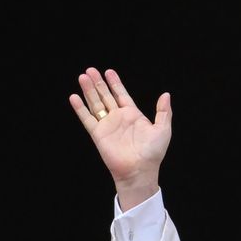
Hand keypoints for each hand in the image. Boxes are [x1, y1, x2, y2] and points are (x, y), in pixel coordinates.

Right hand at [69, 67, 171, 209]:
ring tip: (82, 76)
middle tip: (91, 70)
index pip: (122, 95)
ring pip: (96, 104)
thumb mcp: (163, 129)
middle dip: (98, 83)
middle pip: (106, 96)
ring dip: (89, 91)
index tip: (109, 71)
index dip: (115, 83)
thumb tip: (166, 94)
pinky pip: (87, 118)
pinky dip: (80, 108)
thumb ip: (164, 111)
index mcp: (133, 115)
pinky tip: (74, 97)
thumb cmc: (153, 153)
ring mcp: (107, 126)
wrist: (139, 170)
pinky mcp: (98, 134)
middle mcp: (119, 118)